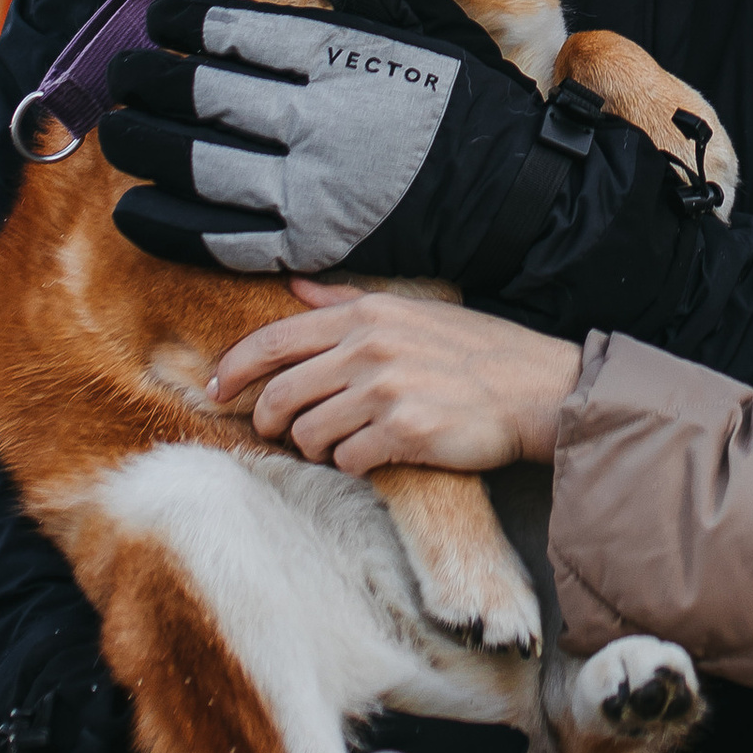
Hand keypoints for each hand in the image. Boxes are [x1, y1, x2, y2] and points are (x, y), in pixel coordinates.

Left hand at [100, 0, 488, 273]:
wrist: (516, 193)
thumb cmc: (471, 99)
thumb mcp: (427, 18)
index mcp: (339, 58)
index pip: (235, 34)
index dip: (182, 25)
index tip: (158, 20)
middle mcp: (314, 121)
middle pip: (203, 97)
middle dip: (149, 83)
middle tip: (124, 75)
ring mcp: (309, 188)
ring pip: (197, 166)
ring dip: (143, 146)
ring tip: (116, 130)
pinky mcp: (310, 244)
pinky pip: (219, 237)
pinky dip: (167, 225)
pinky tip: (133, 208)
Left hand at [209, 279, 584, 472]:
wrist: (535, 389)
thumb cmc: (474, 352)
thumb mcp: (410, 312)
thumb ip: (344, 304)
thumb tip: (294, 288)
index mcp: (367, 315)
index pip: (275, 340)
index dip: (234, 369)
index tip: (217, 391)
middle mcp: (370, 347)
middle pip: (280, 393)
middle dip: (268, 420)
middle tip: (275, 432)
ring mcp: (385, 389)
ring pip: (307, 433)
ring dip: (316, 446)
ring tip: (343, 442)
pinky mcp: (403, 431)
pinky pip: (346, 460)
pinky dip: (353, 464)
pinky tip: (375, 454)